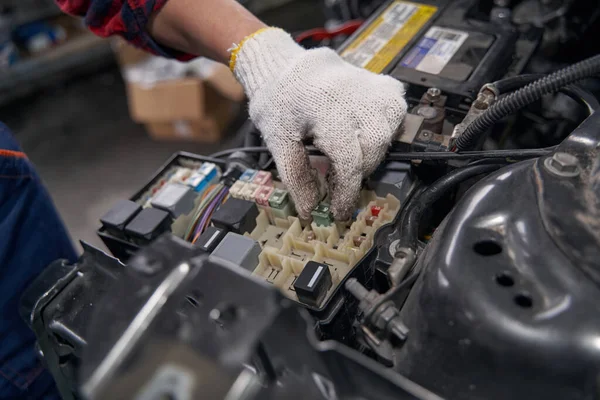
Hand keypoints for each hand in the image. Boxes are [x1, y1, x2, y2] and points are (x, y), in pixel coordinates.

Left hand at [231, 28, 406, 219]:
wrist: (286, 65)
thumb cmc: (278, 101)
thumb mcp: (277, 139)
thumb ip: (295, 175)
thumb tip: (310, 209)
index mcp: (327, 107)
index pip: (349, 161)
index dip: (345, 192)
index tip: (338, 211)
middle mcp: (359, 95)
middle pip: (373, 150)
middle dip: (356, 172)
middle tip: (336, 179)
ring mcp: (378, 88)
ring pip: (388, 137)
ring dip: (369, 154)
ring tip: (345, 154)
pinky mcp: (388, 87)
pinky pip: (395, 120)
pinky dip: (382, 134)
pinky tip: (360, 135)